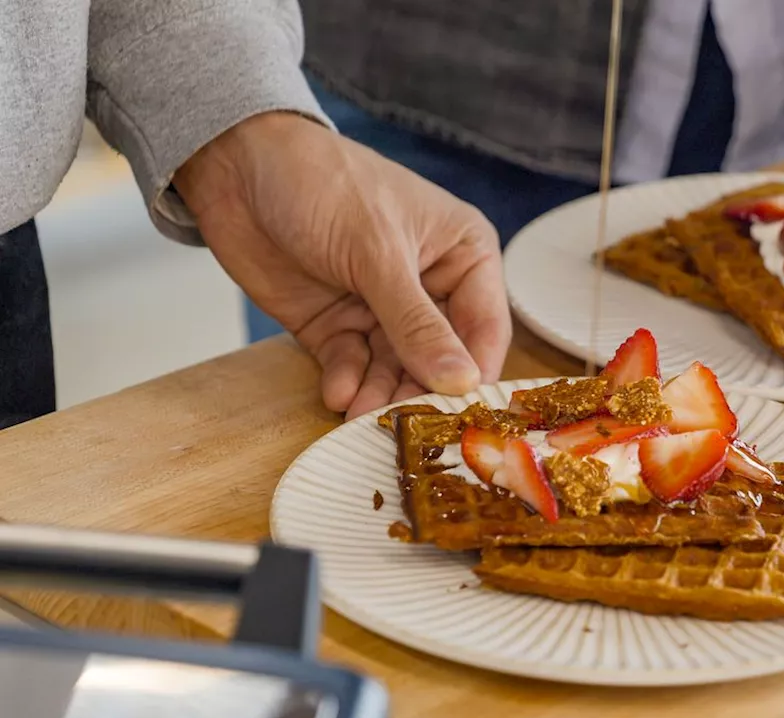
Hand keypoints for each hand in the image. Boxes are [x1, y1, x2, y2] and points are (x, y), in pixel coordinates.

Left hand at [173, 112, 510, 418]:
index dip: (475, 372)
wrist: (237, 165)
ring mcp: (383, 309)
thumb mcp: (378, 253)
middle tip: (404, 424)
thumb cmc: (325, 183)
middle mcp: (431, 287)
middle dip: (421, 390)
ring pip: (397, 370)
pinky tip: (336, 392)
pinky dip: (347, 383)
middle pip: (442, 359)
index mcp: (464, 255)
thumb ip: (418, 323)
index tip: (460, 413)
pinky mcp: (339, 325)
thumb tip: (462, 381)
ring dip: (380, 395)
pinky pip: (354, 367)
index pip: (485, 328)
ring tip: (359, 415)